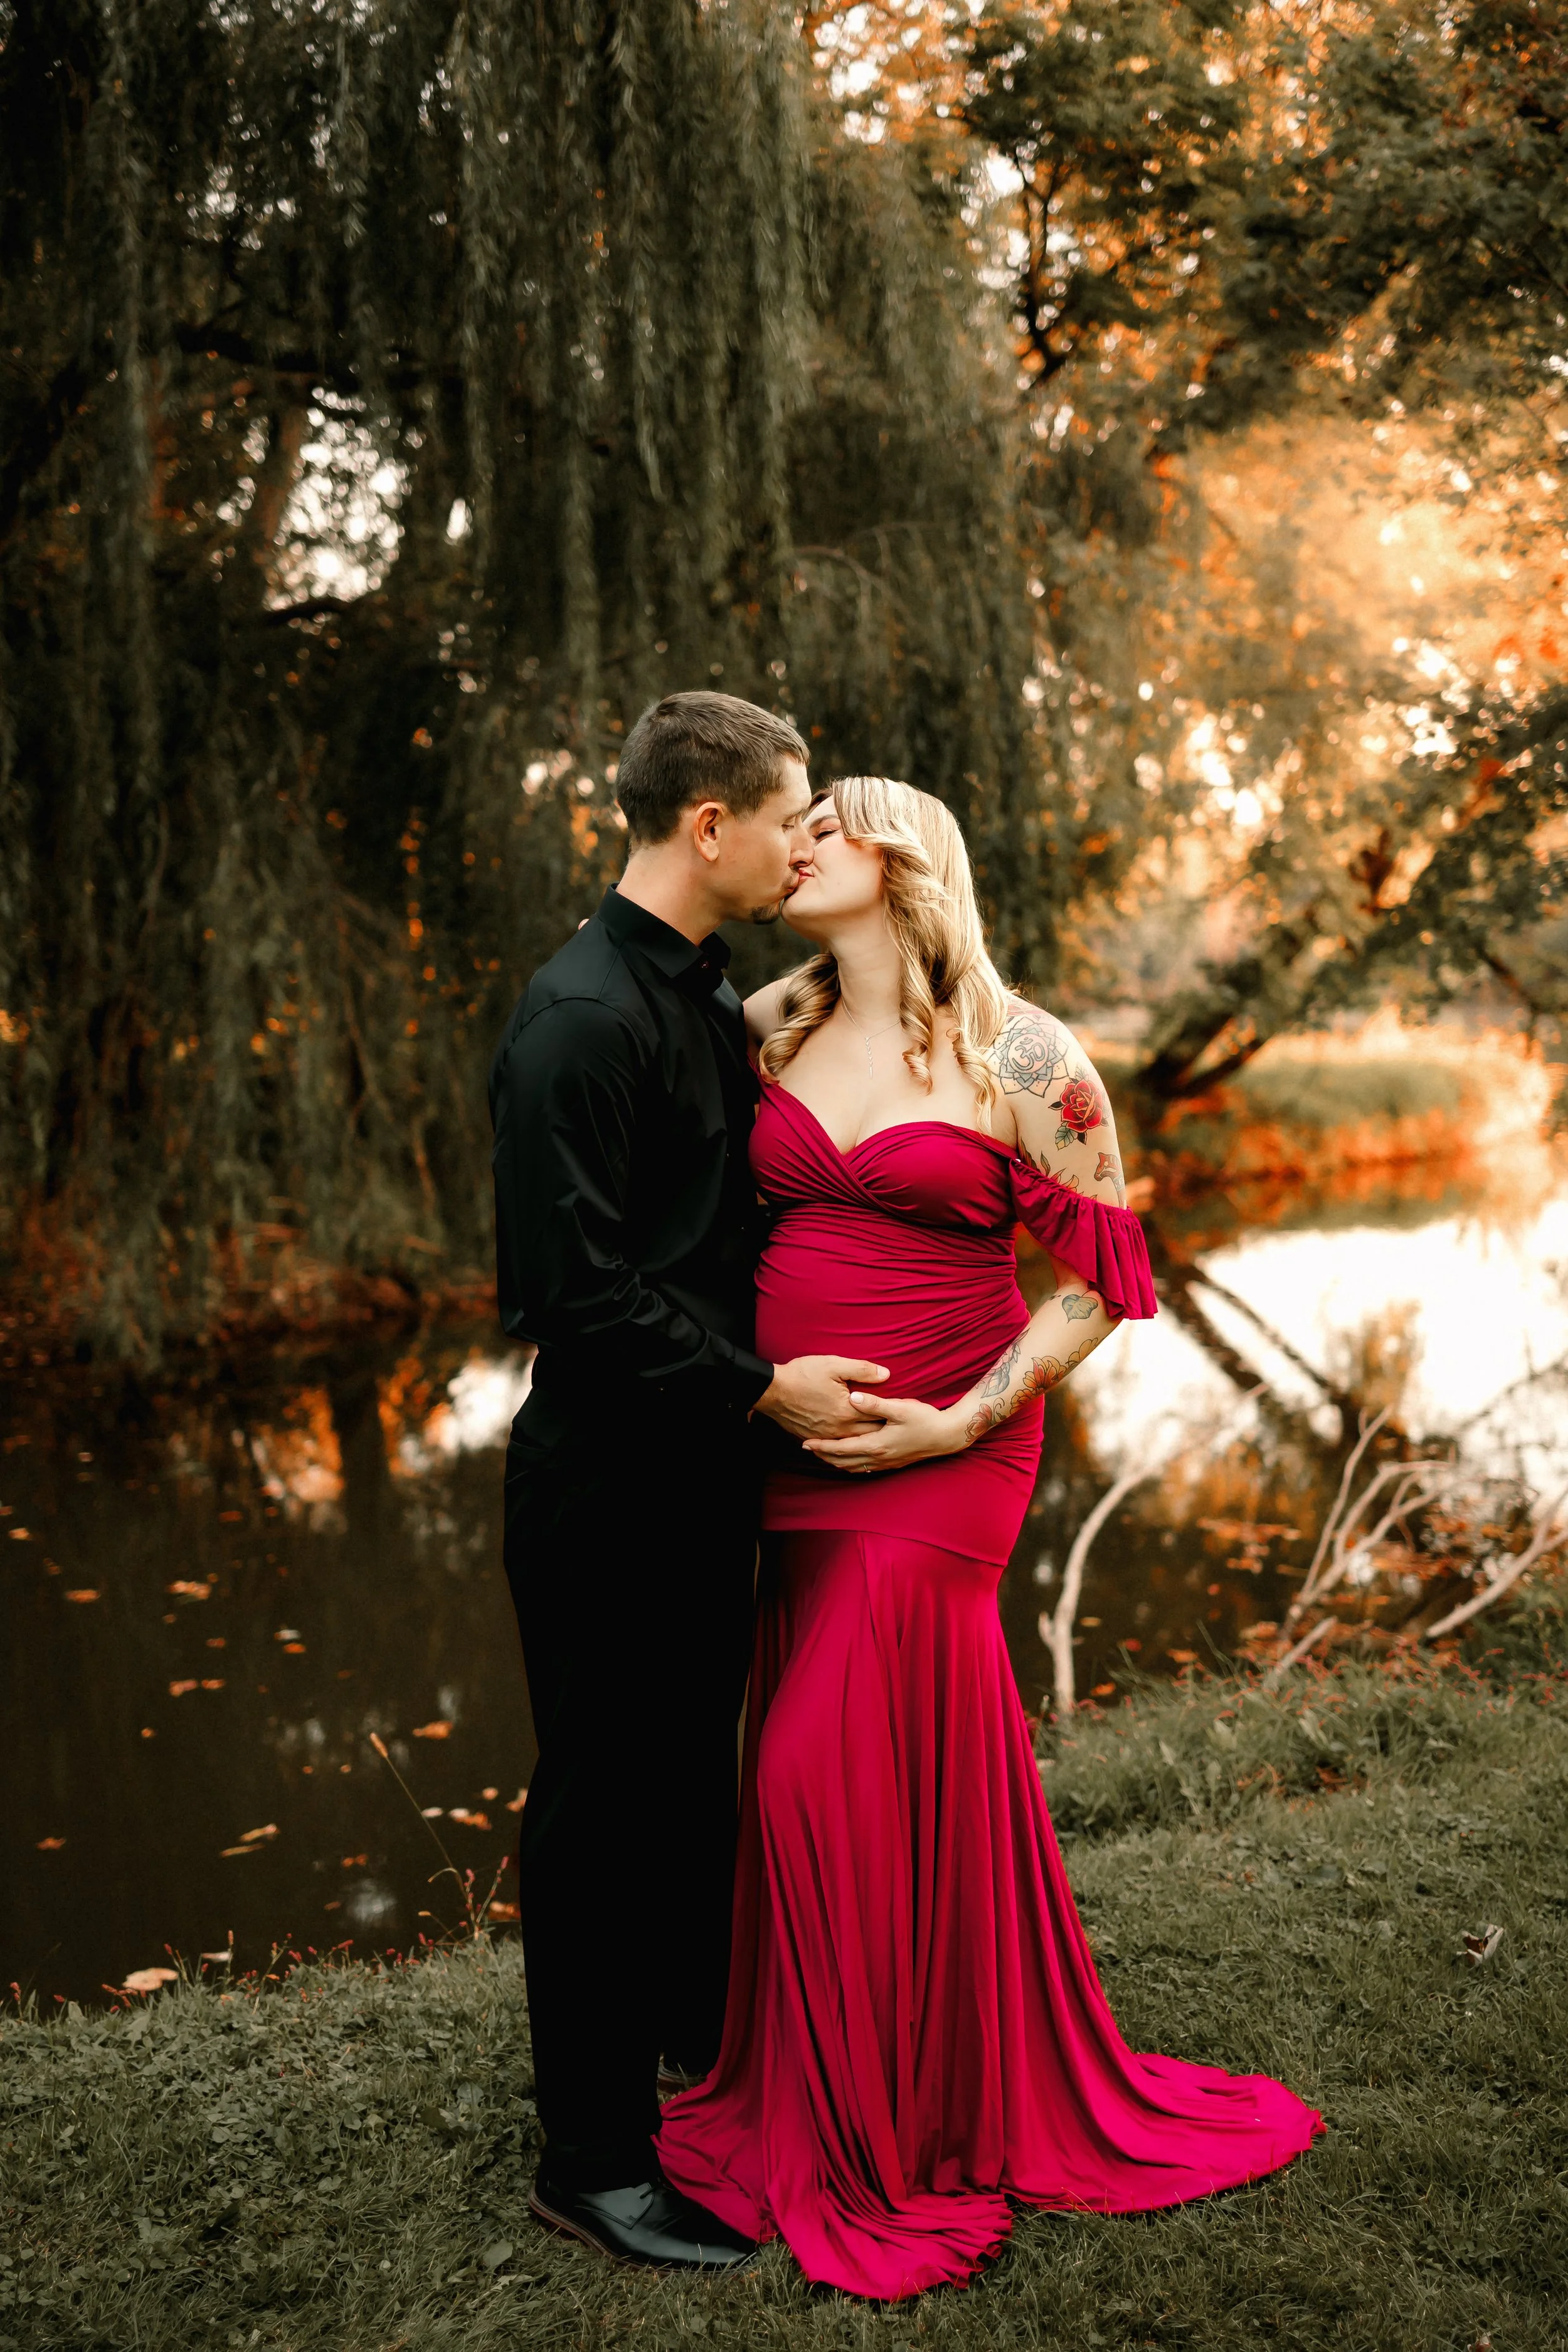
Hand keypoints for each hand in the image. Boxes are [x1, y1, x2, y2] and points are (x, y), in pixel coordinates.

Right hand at [753, 1356, 889, 1441]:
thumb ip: (862, 1370)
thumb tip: (886, 1374)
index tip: (904, 1415)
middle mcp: (839, 1429)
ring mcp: (826, 1436)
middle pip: (868, 1434)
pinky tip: (853, 1445)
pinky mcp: (814, 1438)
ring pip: (853, 1445)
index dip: (891, 1416)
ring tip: (880, 1441)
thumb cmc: (803, 1375)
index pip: (877, 1417)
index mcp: (847, 1411)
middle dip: (882, 1431)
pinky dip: (847, 1447)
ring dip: (867, 1442)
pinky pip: (836, 1447)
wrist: (772, 1390)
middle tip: (897, 1430)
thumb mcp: (834, 1365)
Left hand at [803, 1394, 967, 1474]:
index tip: (805, 1442)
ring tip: (823, 1454)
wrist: (947, 1436)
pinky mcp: (893, 1463)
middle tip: (807, 1449)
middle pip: (843, 1461)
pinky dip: (851, 1465)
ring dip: (836, 1462)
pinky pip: (865, 1468)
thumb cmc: (924, 1419)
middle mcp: (878, 1458)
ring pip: (853, 1467)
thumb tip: (851, 1398)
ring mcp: (886, 1463)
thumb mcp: (899, 1407)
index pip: (841, 1448)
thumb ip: (874, 1404)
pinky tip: (849, 1461)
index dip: (822, 1446)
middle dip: (824, 1455)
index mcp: (876, 1444)